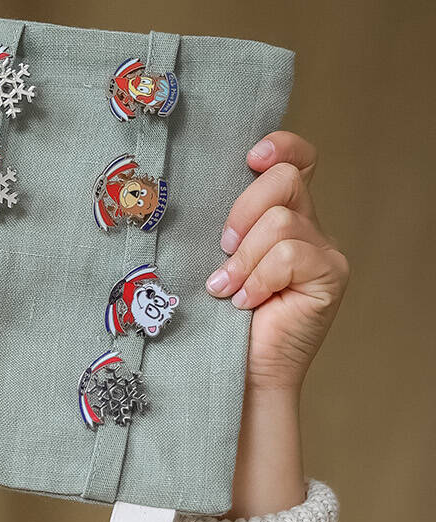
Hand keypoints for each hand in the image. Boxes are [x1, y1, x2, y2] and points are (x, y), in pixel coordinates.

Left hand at [206, 131, 349, 394]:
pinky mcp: (330, 277)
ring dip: (244, 258)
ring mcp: (325, 252)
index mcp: (282, 215)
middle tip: (222, 249)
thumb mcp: (215, 260)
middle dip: (242, 210)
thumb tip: (191, 191)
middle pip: (284, 179)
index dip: (279, 147)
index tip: (250, 158)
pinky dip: (259, 278)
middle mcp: (310, 227)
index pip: (297, 160)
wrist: (239, 373)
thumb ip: (223, 227)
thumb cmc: (219, 320)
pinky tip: (246, 303)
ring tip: (228, 289)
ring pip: (280, 221)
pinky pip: (290, 254)